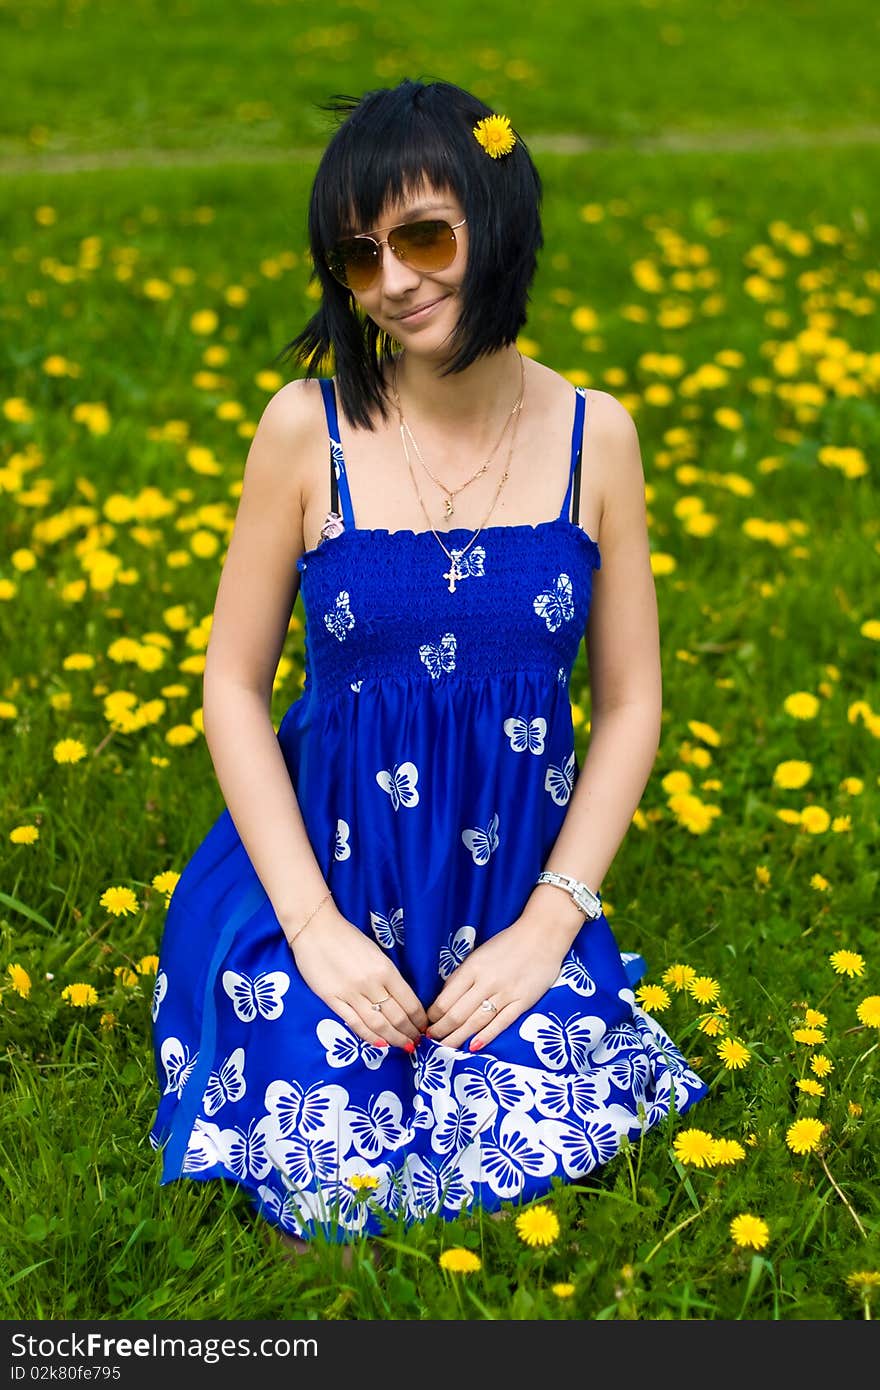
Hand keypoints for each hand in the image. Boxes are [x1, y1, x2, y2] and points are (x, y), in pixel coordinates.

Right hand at [289, 908, 427, 1049]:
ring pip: (378, 1025)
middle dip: (410, 1033)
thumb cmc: (348, 938)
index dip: (419, 1019)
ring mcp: (351, 994)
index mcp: (385, 970)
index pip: (410, 1002)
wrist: (316, 929)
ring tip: (403, 1046)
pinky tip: (380, 1044)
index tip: (424, 1027)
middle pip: (397, 1017)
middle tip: (417, 1041)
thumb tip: (402, 1000)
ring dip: (394, 1039)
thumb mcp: (376, 953)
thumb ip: (389, 976)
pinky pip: (354, 1023)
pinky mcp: (333, 999)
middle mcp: (371, 984)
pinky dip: (369, 1037)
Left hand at [425, 915, 568, 1052]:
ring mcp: (505, 993)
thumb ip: (463, 976)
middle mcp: (486, 982)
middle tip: (430, 1040)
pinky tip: (473, 1046)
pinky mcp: (522, 1002)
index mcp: (472, 968)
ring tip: (444, 1048)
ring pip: (476, 1022)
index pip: (446, 998)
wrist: (542, 935)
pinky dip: (486, 1036)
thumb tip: (444, 999)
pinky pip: (501, 1023)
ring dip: (458, 1037)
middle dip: (440, 1030)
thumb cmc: (508, 943)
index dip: (433, 1015)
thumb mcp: (479, 954)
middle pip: (457, 1014)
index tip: (427, 1023)